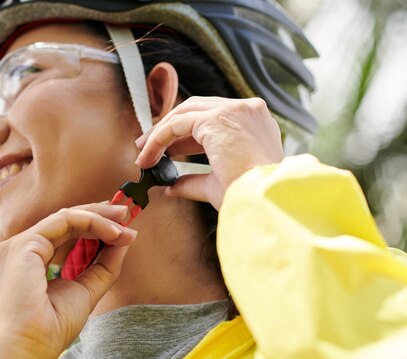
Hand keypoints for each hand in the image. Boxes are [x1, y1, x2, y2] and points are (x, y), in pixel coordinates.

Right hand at [0, 203, 136, 358]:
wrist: (30, 346)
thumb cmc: (52, 327)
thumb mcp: (86, 290)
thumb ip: (103, 265)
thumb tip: (125, 240)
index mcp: (27, 261)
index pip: (63, 234)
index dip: (93, 227)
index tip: (121, 229)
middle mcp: (19, 250)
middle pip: (64, 221)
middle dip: (98, 215)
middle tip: (126, 214)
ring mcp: (18, 245)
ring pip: (65, 217)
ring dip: (99, 217)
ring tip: (124, 223)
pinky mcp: (23, 244)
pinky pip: (64, 221)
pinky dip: (91, 222)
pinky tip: (113, 233)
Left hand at [135, 97, 283, 208]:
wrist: (262, 200)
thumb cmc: (248, 196)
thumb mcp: (218, 184)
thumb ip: (194, 180)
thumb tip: (172, 187)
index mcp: (255, 124)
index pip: (213, 118)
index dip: (186, 135)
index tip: (168, 152)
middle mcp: (248, 110)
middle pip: (197, 109)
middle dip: (169, 128)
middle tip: (148, 148)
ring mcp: (234, 110)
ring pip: (185, 113)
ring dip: (160, 133)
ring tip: (144, 153)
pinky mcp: (218, 118)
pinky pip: (177, 124)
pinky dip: (159, 139)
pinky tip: (149, 156)